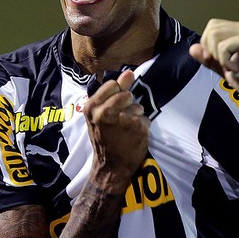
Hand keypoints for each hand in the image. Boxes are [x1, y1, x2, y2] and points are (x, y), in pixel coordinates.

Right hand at [83, 70, 149, 192]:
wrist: (111, 165)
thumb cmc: (104, 138)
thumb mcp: (100, 114)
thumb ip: (113, 92)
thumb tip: (129, 72)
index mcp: (92, 107)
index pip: (113, 84)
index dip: (118, 93)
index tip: (116, 105)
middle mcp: (105, 112)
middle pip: (127, 94)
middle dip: (128, 105)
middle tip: (120, 120)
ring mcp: (122, 119)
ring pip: (138, 106)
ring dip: (136, 116)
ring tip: (126, 130)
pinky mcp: (137, 127)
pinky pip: (146, 118)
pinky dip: (143, 126)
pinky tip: (133, 136)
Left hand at [189, 19, 238, 104]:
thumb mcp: (225, 70)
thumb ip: (209, 59)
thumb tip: (192, 48)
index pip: (212, 27)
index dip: (208, 45)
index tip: (220, 63)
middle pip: (211, 28)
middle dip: (210, 49)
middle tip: (225, 65)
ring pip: (214, 35)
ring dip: (218, 56)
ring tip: (232, 67)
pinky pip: (223, 46)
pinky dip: (225, 61)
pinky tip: (237, 69)